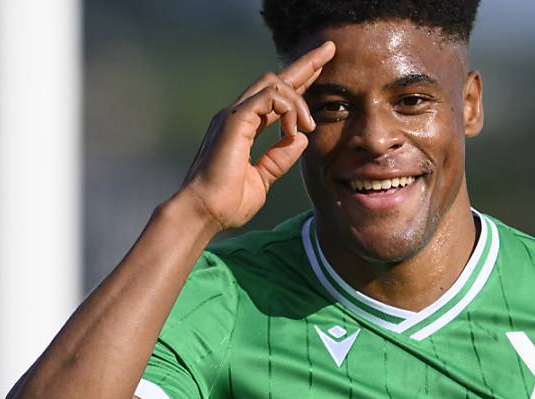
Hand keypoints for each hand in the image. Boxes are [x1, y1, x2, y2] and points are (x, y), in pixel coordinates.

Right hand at [176, 41, 335, 230]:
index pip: (276, 97)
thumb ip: (279, 158)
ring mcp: (234, 115)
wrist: (204, 213)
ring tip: (308, 125)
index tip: (322, 69)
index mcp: (244, 127)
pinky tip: (294, 128)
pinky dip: (288, 108)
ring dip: (298, 100)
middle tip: (330, 48)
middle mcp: (238, 115)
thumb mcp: (262, 179)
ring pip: (274, 83)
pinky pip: (269, 97)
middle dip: (306, 64)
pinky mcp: (234, 120)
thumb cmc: (226, 203)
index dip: (300, 82)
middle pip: (276, 79)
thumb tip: (301, 138)